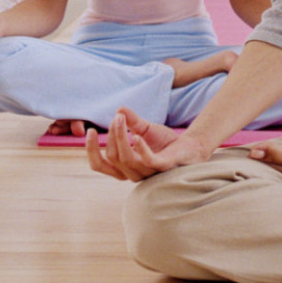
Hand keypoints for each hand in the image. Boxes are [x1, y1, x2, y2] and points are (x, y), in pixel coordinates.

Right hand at [85, 108, 208, 181]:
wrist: (191, 146)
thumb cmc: (165, 142)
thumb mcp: (145, 129)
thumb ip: (131, 122)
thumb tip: (119, 109)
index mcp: (125, 168)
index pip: (100, 165)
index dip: (91, 150)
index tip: (90, 131)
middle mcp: (133, 173)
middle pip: (113, 157)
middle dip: (112, 135)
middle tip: (117, 118)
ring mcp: (148, 172)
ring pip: (126, 159)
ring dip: (121, 137)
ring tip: (121, 119)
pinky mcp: (162, 167)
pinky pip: (148, 161)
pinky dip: (141, 148)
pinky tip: (137, 135)